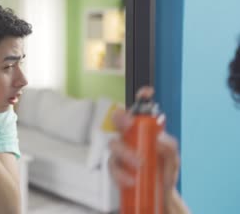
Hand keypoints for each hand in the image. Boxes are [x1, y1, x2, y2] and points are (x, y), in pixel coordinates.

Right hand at [108, 86, 179, 209]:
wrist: (159, 194)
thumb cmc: (164, 171)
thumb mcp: (173, 158)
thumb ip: (169, 147)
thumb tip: (159, 140)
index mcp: (144, 130)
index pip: (140, 109)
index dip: (141, 97)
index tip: (147, 92)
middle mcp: (129, 137)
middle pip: (118, 120)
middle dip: (121, 119)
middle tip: (128, 124)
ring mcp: (120, 152)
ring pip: (113, 144)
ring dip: (124, 152)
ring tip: (138, 164)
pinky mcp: (115, 168)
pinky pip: (112, 166)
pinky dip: (120, 173)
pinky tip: (130, 179)